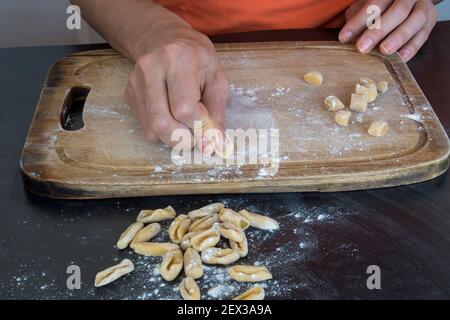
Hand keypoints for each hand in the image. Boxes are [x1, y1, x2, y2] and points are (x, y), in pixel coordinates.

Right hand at [125, 21, 228, 149]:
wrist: (165, 39)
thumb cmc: (197, 59)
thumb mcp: (216, 79)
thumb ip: (216, 112)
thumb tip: (214, 143)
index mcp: (178, 60)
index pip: (184, 108)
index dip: (199, 128)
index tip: (211, 138)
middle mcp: (151, 69)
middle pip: (161, 122)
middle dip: (182, 140)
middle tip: (197, 140)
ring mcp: (136, 82)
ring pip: (151, 129)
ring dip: (172, 138)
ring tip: (186, 128)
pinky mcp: (129, 93)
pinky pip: (145, 125)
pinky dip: (162, 131)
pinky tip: (172, 117)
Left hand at [339, 0, 437, 61]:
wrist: (407, 1)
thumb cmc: (380, 7)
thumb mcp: (365, 7)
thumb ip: (358, 19)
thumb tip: (347, 38)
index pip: (375, 4)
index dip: (358, 22)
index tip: (344, 37)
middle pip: (397, 12)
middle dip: (378, 31)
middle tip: (362, 48)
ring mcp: (422, 8)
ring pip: (415, 21)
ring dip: (398, 38)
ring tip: (384, 51)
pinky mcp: (430, 22)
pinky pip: (423, 36)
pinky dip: (411, 48)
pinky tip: (399, 58)